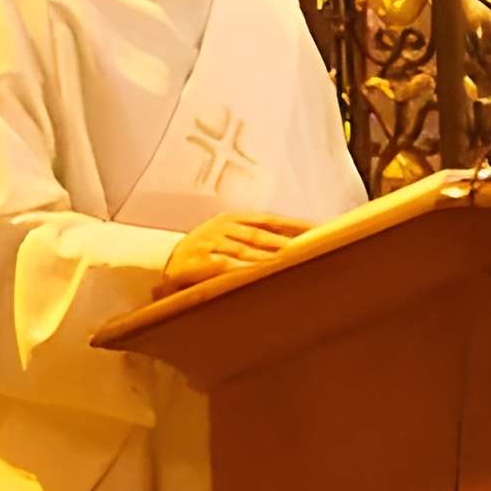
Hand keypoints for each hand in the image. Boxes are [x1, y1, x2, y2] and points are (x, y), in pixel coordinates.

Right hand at [162, 212, 310, 292]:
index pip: (269, 220)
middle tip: (303, 247)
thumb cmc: (210, 248)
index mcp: (234, 218)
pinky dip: (241, 267)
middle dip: (281, 240)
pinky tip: (256, 271)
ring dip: (265, 255)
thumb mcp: (232, 236)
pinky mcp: (201, 259)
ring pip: (243, 249)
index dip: (293, 224)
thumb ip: (259, 235)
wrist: (173, 262)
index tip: (317, 229)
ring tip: (285, 260)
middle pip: (258, 234)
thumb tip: (295, 239)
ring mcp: (210, 242)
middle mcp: (222, 227)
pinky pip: (225, 264)